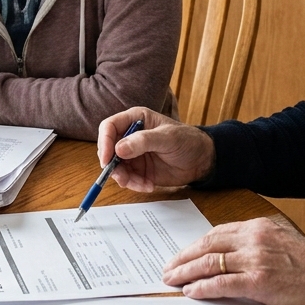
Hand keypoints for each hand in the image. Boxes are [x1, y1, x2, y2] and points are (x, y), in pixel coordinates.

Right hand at [96, 107, 215, 192]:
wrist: (201, 160)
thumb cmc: (187, 141)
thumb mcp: (167, 138)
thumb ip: (143, 141)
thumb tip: (118, 149)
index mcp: (135, 119)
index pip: (109, 127)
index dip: (104, 142)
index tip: (106, 159)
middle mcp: (130, 136)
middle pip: (107, 149)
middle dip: (113, 165)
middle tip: (123, 177)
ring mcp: (132, 154)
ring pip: (115, 167)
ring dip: (125, 178)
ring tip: (142, 183)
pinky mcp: (138, 169)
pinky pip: (127, 178)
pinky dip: (134, 184)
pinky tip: (149, 185)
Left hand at [162, 217, 304, 304]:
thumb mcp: (281, 238)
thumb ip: (255, 240)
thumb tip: (228, 251)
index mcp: (257, 226)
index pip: (216, 232)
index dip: (194, 245)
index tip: (180, 254)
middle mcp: (253, 239)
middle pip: (207, 245)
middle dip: (183, 258)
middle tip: (167, 268)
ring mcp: (255, 259)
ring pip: (210, 263)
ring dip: (186, 272)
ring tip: (172, 281)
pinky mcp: (259, 282)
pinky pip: (222, 284)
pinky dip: (203, 288)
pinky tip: (191, 292)